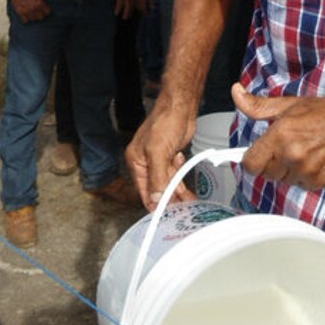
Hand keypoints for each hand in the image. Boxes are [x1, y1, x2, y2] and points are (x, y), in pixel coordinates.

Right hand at [10, 0, 49, 23]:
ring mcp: (27, 11)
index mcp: (40, 3)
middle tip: (39, 13)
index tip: (45, 10)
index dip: (46, 11)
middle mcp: (34, 8)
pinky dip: (26, 19)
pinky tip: (26, 16)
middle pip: (41, 17)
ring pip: (33, 19)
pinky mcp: (21, 13)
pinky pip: (25, 20)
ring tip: (33, 14)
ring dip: (33, 17)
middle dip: (40, 15)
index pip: (47, 12)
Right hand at [125, 92, 195, 208]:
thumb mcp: (158, 153)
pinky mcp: (171, 158)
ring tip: (189, 204)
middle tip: (181, 212)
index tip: (164, 216)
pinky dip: (182, 182)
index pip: (143, 190)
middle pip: (157, 188)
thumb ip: (157, 177)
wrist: (181, 108)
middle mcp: (146, 163)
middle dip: (169, 199)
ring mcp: (159, 161)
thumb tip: (155, 199)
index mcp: (136, 162)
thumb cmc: (164, 123)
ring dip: (178, 193)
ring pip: (168, 183)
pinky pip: (176, 175)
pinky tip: (187, 187)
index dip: (153, 204)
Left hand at [232, 83, 324, 190]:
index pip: (250, 164)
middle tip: (287, 147)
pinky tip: (313, 160)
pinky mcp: (317, 182)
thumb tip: (237, 94)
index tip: (257, 155)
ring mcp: (305, 171)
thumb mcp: (289, 105)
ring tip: (303, 152)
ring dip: (288, 170)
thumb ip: (258, 106)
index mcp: (280, 135)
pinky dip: (303, 176)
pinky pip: (299, 185)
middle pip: (265, 174)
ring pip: (282, 180)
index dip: (251, 159)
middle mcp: (291, 155)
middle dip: (271, 162)